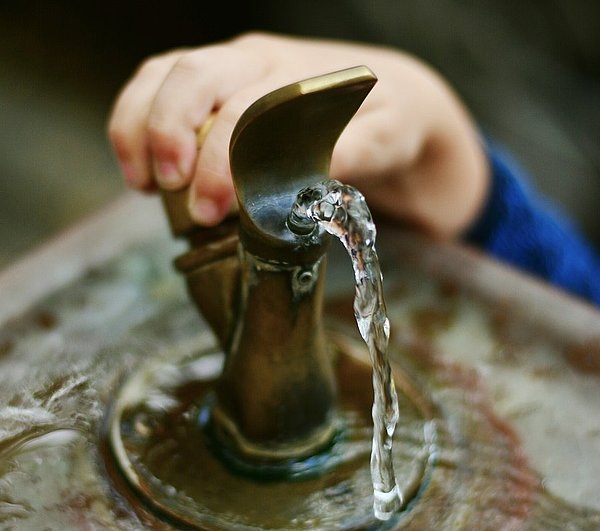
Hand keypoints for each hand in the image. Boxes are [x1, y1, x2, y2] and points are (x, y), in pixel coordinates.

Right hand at [108, 31, 488, 237]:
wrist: (389, 96)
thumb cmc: (387, 122)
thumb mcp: (387, 139)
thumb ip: (352, 153)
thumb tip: (309, 183)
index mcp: (298, 77)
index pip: (245, 111)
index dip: (221, 161)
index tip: (213, 210)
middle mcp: (257, 62)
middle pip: (192, 77)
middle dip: (170, 135)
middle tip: (170, 192)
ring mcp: (231, 67)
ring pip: (164, 75)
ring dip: (140, 127)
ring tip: (143, 185)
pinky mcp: (214, 83)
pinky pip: (157, 84)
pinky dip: (135, 122)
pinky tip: (140, 168)